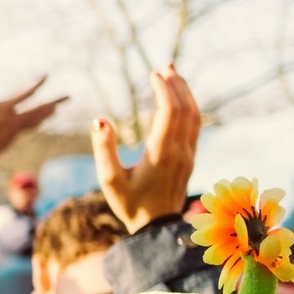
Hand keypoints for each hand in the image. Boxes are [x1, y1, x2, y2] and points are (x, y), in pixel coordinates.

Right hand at [0, 70, 65, 165]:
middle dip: (53, 102)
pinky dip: (36, 122)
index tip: (46, 76)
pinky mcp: (10, 139)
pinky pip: (28, 128)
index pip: (24, 94)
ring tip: (56, 109)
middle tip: (68, 96)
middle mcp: (12, 119)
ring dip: (46, 113)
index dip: (35, 85)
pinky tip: (39, 122)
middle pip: (37, 109)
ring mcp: (13, 131)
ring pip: (34, 120)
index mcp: (3, 109)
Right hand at [91, 63, 199, 233]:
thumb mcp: (109, 180)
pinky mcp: (189, 158)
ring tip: (173, 75)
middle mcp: (180, 151)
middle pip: (186, 109)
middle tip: (164, 66)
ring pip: (194, 115)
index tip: (153, 74)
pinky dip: (189, 106)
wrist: (156, 227)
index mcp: (161, 154)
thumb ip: (104, 149)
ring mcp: (188, 154)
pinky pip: (194, 125)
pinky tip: (179, 99)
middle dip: (177, 85)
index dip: (164, 90)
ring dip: (185, 93)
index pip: (170, 112)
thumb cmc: (129, 204)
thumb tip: (99, 120)